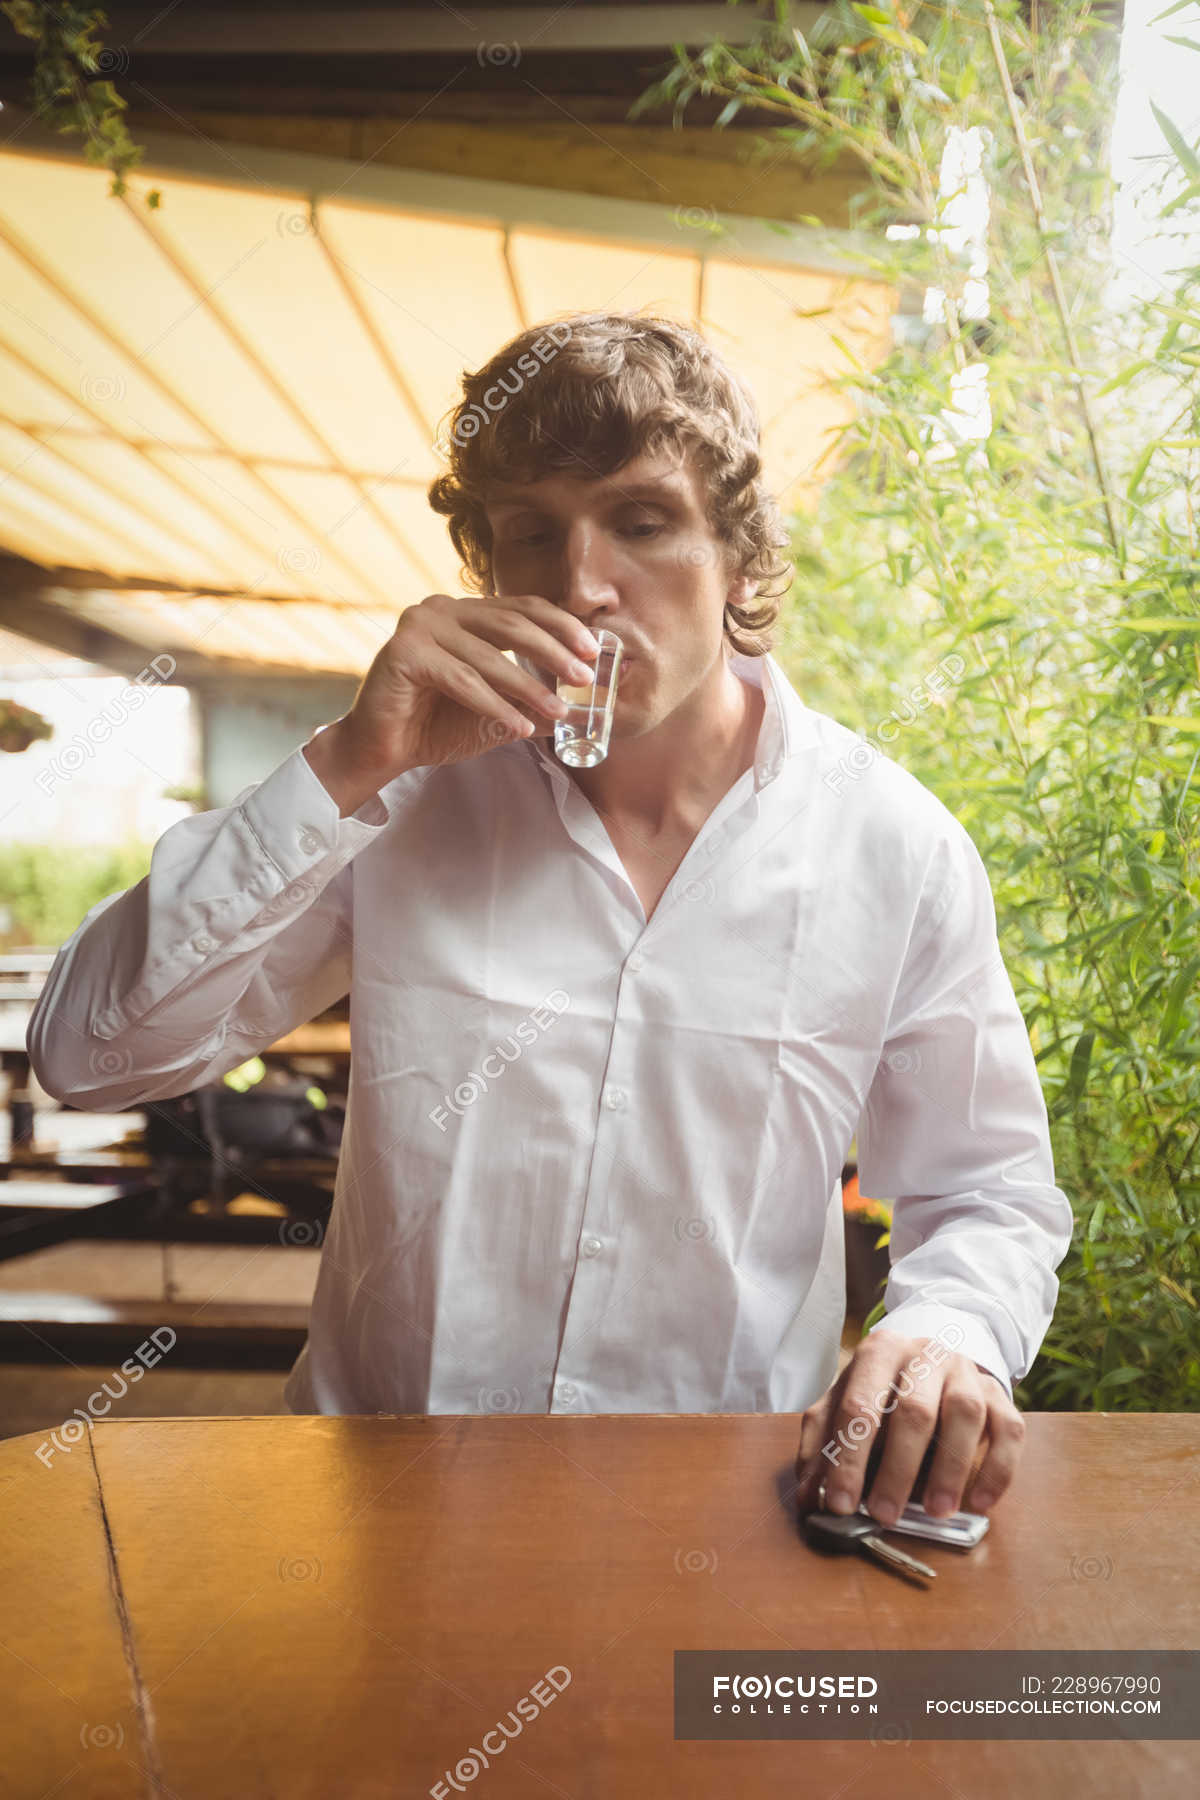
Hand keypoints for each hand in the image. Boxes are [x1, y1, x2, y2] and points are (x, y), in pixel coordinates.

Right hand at [306, 593, 600, 803]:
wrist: (382, 750)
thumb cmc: (436, 726)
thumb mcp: (498, 712)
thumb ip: (535, 703)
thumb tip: (586, 707)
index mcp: (464, 612)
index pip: (522, 608)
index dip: (561, 626)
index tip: (594, 650)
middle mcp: (441, 609)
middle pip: (512, 625)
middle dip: (554, 653)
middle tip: (585, 678)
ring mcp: (419, 625)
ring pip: (489, 657)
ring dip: (530, 687)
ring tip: (560, 712)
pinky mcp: (404, 652)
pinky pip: (462, 680)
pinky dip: (495, 706)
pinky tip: (520, 727)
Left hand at [793, 1330, 1023, 1526]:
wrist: (934, 1358)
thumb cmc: (883, 1391)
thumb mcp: (843, 1407)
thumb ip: (822, 1447)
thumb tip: (809, 1499)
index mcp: (879, 1352)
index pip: (859, 1405)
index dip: (849, 1459)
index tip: (841, 1505)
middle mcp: (925, 1354)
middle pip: (915, 1409)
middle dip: (898, 1469)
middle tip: (885, 1514)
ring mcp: (966, 1371)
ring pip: (965, 1414)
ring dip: (950, 1469)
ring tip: (935, 1511)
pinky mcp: (999, 1393)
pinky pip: (1009, 1429)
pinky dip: (997, 1469)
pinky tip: (980, 1503)